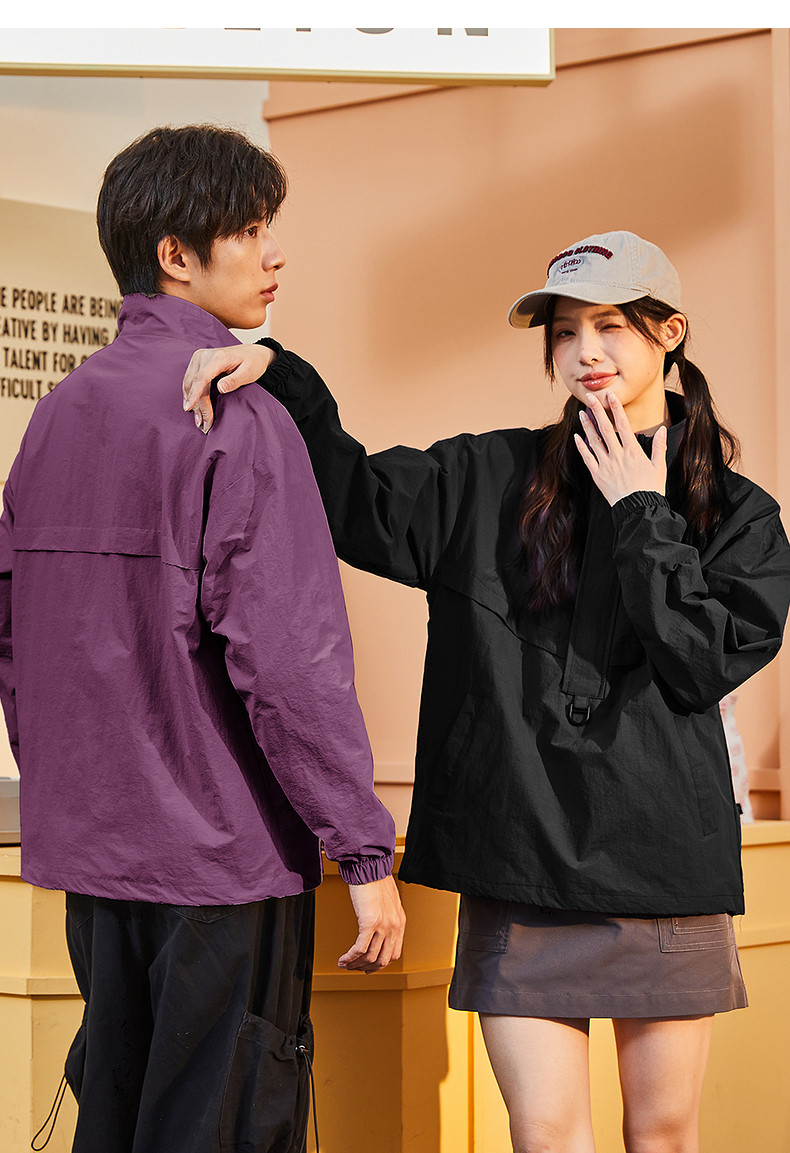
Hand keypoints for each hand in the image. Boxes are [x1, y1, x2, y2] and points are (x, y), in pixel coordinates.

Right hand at [182, 343, 275, 432]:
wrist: (252, 353)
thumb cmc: (253, 363)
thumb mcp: (249, 372)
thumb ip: (235, 381)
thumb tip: (220, 388)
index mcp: (218, 357)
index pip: (202, 377)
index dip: (194, 394)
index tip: (189, 408)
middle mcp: (205, 355)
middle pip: (194, 383)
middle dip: (197, 405)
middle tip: (203, 424)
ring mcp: (199, 358)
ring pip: (189, 383)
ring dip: (192, 402)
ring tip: (199, 420)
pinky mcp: (197, 363)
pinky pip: (190, 381)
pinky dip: (191, 395)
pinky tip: (195, 409)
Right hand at [338, 875, 405, 972]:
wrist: (369, 866)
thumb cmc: (375, 879)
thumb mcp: (388, 902)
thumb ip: (386, 917)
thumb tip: (377, 930)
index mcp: (399, 922)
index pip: (394, 953)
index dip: (381, 964)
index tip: (369, 966)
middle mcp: (394, 926)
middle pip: (382, 960)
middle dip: (367, 968)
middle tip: (355, 969)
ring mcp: (382, 926)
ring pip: (369, 957)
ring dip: (355, 965)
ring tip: (345, 965)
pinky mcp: (368, 922)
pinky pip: (359, 948)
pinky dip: (350, 957)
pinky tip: (342, 959)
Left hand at [574, 391, 666, 505]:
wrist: (638, 509)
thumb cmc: (650, 488)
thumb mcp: (659, 467)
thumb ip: (660, 447)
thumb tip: (662, 430)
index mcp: (633, 451)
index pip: (623, 424)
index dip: (616, 408)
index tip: (611, 395)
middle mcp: (618, 456)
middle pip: (605, 428)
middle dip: (597, 411)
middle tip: (590, 397)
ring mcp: (606, 465)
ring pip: (594, 441)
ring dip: (587, 426)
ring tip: (582, 412)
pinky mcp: (598, 475)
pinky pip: (587, 458)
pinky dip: (581, 447)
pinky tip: (577, 436)